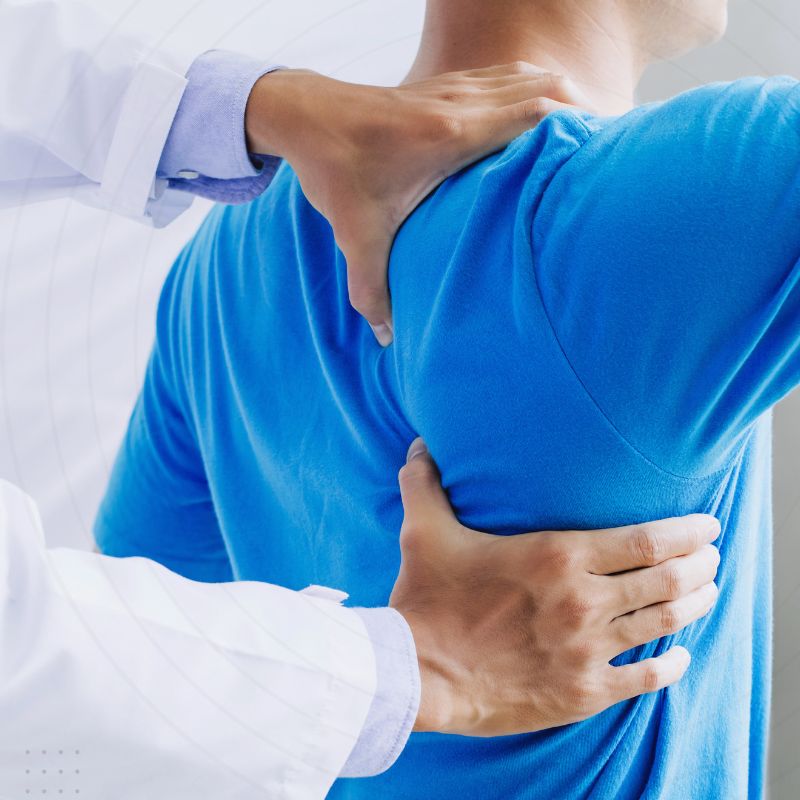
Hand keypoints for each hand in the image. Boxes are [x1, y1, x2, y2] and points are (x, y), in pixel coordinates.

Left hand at [244, 65, 582, 344]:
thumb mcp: (355, 235)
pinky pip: (505, 76)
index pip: (531, 114)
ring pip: (528, 76)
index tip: (600, 149)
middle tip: (604, 146)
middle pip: (544, 89)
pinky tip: (541, 111)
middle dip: (581, 112)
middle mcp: (459, 104)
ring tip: (583, 131)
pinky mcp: (444, 86)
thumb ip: (372, 289)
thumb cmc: (333, 170)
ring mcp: (453, 88)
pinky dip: (532, 88)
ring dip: (559, 98)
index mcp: (449, 136)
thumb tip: (387, 338)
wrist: (304, 116)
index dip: (574, 124)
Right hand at [390, 439, 720, 736]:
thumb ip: (425, 482)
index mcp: (557, 556)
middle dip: (700, 565)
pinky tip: (682, 656)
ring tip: (710, 593)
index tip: (708, 524)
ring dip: (695, 605)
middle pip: (667, 579)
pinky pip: (644, 678)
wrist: (417, 672)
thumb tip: (417, 444)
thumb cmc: (426, 598)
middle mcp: (583, 601)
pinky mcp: (582, 692)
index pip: (646, 539)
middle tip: (713, 557)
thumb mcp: (424, 530)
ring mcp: (587, 650)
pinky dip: (671, 665)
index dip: (686, 531)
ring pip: (664, 623)